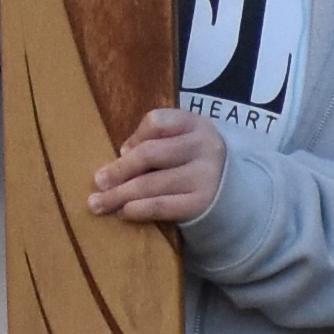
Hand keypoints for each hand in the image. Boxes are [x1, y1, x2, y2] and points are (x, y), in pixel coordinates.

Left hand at [83, 106, 227, 229]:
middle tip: (98, 181)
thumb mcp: (185, 141)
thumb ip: (157, 141)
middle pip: (150, 154)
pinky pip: (162, 206)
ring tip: (98, 204)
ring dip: (119, 194)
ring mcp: (205, 176)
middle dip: (119, 169)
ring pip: (151, 183)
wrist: (235, 194)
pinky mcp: (201, 204)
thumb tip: (122, 154)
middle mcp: (204, 147)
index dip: (135, 136)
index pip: (157, 121)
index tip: (122, 151)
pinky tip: (123, 212)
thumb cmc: (196, 163)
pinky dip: (138, 209)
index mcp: (196, 125)